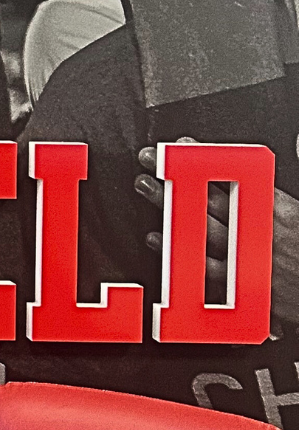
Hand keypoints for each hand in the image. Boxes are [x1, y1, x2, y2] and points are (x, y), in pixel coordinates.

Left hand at [135, 143, 298, 327]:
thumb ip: (292, 179)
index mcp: (276, 209)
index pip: (235, 176)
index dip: (204, 159)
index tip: (181, 145)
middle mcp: (258, 230)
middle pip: (209, 198)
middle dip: (177, 178)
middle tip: (149, 162)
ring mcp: (246, 256)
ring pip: (200, 226)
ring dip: (170, 205)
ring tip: (145, 186)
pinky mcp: (241, 284)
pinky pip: (203, 266)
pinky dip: (179, 252)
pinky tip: (157, 238)